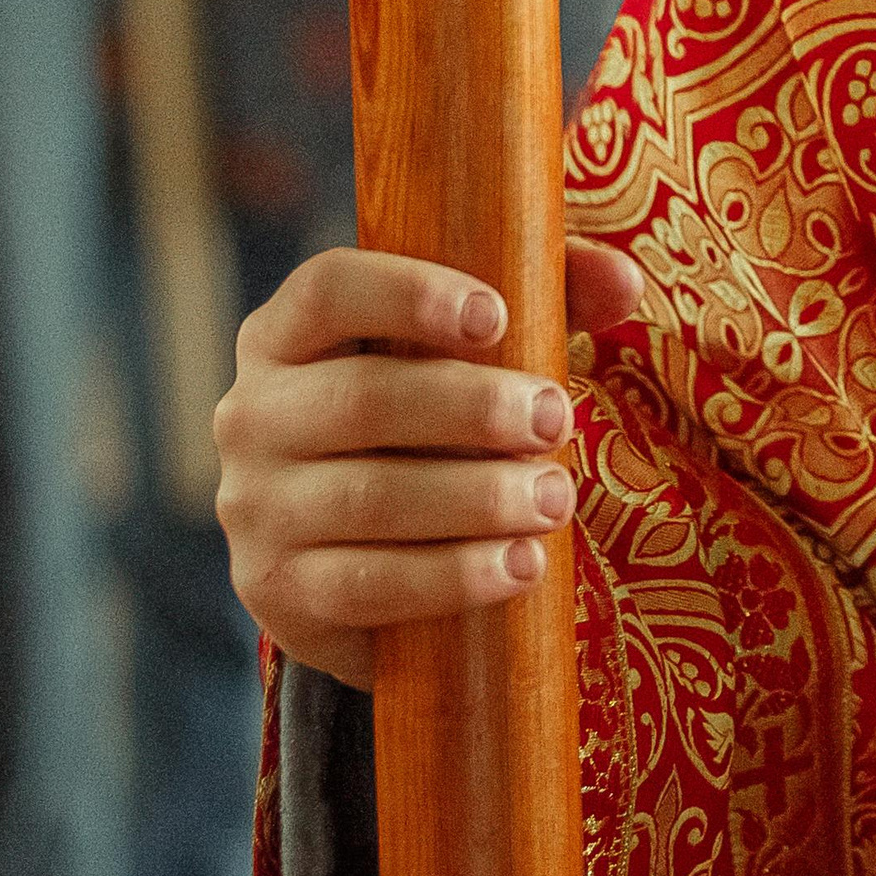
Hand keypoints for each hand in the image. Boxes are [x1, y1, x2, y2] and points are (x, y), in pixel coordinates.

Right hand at [215, 237, 643, 691]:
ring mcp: (254, 508)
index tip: (497, 316)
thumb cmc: (429, 406)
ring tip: (556, 498)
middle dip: (472, 409)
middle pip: (361, 400)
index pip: (329, 288)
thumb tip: (624, 282)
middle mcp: (251, 414)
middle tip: (556, 419)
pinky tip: (520, 566)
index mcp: (286, 331)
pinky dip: (451, 578)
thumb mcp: (475, 342)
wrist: (357, 540)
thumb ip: (548, 292)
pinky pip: (366, 587)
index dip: (409, 294)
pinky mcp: (277, 592)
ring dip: (475, 499)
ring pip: (368, 500)